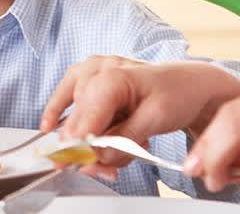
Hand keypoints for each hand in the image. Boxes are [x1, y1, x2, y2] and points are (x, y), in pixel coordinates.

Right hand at [42, 56, 239, 174]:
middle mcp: (98, 69)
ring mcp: (92, 70)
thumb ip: (122, 140)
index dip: (80, 146)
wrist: (190, 83)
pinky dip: (62, 112)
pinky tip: (49, 124)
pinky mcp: (89, 75)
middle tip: (106, 170)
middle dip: (90, 150)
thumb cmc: (177, 94)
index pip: (86, 118)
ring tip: (119, 146)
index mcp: (114, 77)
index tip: (76, 166)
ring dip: (89, 138)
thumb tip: (94, 158)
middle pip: (78, 120)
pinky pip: (67, 95)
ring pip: (75, 114)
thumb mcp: (155, 120)